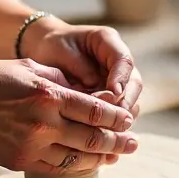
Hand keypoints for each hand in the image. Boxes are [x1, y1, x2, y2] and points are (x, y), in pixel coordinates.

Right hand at [0, 59, 137, 175]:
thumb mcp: (31, 66)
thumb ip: (61, 80)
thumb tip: (90, 94)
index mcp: (48, 93)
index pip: (95, 110)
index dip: (116, 118)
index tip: (128, 120)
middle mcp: (44, 121)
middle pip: (93, 138)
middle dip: (118, 141)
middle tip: (134, 143)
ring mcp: (33, 144)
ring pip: (79, 157)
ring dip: (102, 157)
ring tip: (117, 155)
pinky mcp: (22, 160)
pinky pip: (58, 168)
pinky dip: (77, 166)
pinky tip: (88, 163)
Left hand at [19, 19, 142, 117]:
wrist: (44, 50)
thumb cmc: (52, 46)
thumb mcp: (60, 50)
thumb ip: (79, 67)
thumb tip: (97, 87)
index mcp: (108, 42)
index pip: (124, 60)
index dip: (121, 78)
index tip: (115, 93)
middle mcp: (118, 62)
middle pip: (134, 84)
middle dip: (123, 103)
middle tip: (108, 117)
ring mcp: (118, 81)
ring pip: (130, 103)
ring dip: (118, 117)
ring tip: (101, 128)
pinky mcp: (112, 99)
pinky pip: (118, 114)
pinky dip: (110, 124)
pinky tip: (98, 135)